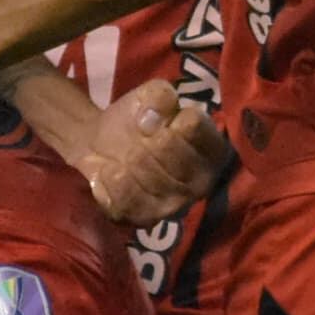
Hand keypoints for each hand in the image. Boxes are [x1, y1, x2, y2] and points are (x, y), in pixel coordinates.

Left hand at [82, 78, 232, 226]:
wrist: (101, 146)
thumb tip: (151, 119)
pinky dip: (110, 179)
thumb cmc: (137, 120)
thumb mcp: (151, 95)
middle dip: (144, 140)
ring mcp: (176, 206)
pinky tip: (111, 172)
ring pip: (145, 174)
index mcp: (213, 149)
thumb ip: (159, 96)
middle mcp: (202, 183)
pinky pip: (124, 196)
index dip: (167, 117)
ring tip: (124, 157)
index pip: (192, 125)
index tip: (155, 120)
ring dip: (126, 159)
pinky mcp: (146, 220)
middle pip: (166, 149)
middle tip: (136, 141)